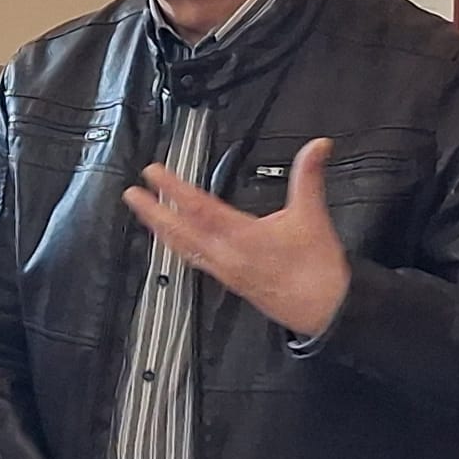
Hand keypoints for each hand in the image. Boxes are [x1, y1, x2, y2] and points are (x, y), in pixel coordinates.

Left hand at [122, 137, 349, 337]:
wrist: (327, 312)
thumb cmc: (318, 270)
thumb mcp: (313, 216)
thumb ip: (309, 177)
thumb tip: (318, 146)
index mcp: (242, 237)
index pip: (198, 207)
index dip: (173, 187)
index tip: (153, 172)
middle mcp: (226, 256)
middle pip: (179, 231)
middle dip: (152, 211)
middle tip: (131, 194)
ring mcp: (225, 271)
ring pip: (183, 249)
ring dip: (161, 230)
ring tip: (145, 215)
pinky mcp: (230, 282)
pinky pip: (194, 261)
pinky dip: (179, 247)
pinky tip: (175, 243)